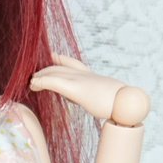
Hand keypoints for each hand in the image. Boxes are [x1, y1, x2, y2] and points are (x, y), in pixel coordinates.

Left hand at [29, 54, 149, 123]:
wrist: (130, 104)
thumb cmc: (123, 106)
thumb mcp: (109, 100)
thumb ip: (101, 99)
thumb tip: (103, 105)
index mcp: (94, 78)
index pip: (74, 64)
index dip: (60, 60)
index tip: (52, 57)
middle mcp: (86, 75)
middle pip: (61, 67)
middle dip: (46, 70)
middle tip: (34, 76)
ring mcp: (81, 80)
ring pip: (55, 72)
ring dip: (41, 76)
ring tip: (32, 83)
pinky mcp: (77, 88)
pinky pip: (54, 81)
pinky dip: (42, 81)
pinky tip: (34, 84)